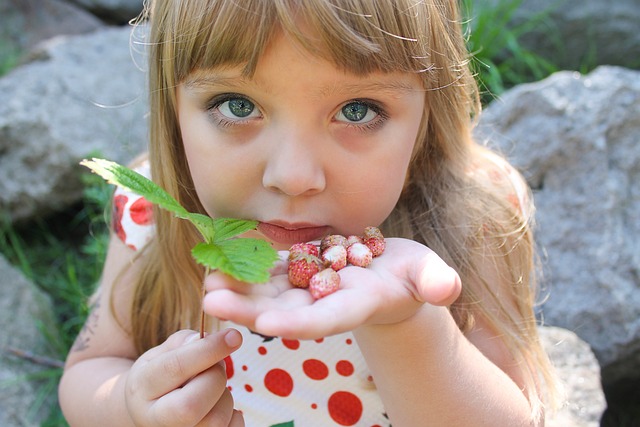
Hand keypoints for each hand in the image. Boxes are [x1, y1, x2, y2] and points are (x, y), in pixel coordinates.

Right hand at [125, 329, 244, 426]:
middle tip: (216, 366)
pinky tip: (219, 405)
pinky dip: (234, 416)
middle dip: (215, 378)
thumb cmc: (160, 376)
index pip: (174, 368)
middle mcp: (153, 418)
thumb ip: (183, 343)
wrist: (147, 410)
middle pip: (191, 405)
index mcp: (141, 387)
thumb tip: (206, 339)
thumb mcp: (160, 354)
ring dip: (225, 397)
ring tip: (213, 388)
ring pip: (214, 421)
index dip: (208, 350)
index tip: (234, 336)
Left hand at [202, 238, 460, 339]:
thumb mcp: (429, 275)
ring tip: (205, 279)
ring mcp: (307, 288)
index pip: (325, 320)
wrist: (390, 274)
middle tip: (211, 300)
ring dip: (236, 289)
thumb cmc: (414, 276)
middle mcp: (323, 302)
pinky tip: (218, 255)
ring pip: (267, 292)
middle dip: (247, 309)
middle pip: (283, 310)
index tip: (268, 325)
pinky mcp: (297, 271)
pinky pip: (266, 271)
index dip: (298, 322)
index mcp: (354, 305)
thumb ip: (436, 282)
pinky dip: (243, 266)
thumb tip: (445, 288)